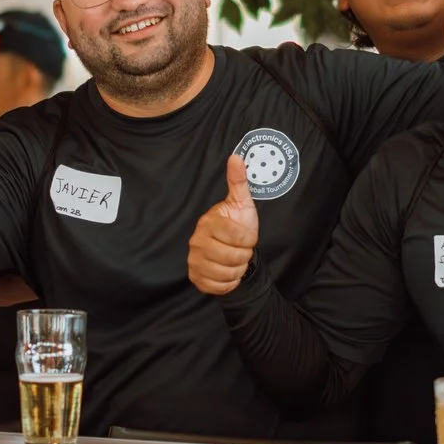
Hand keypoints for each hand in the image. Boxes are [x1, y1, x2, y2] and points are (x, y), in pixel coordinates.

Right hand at [187, 153, 259, 295]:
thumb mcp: (241, 203)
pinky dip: (228, 282)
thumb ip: (238, 182)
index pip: (238, 236)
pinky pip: (218, 286)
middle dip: (244, 255)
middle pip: (233, 256)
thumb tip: (236, 157)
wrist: (231, 250)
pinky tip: (228, 272)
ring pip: (227, 272)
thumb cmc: (237, 226)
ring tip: (235, 259)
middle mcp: (197, 241)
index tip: (248, 237)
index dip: (249, 239)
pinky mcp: (195, 277)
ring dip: (237, 269)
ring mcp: (194, 260)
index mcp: (208, 222)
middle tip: (241, 250)